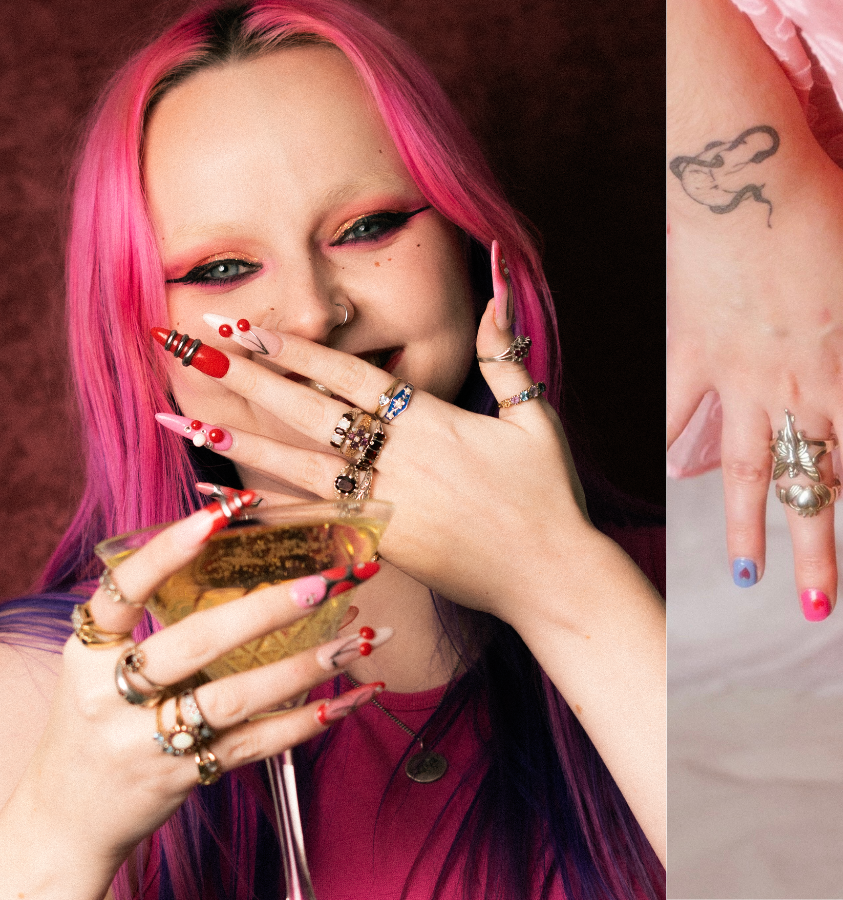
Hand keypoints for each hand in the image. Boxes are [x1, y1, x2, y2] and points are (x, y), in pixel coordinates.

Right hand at [0, 500, 384, 891]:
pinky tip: (348, 699)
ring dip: (302, 668)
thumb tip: (239, 563)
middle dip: (262, 612)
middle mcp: (112, 695)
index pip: (123, 591)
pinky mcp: (185, 774)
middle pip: (193, 644)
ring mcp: (148, 739)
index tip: (220, 513)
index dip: (169, 549)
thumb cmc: (99, 721)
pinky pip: (257, 743)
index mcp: (88, 653)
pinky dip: (307, 721)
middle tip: (321, 585)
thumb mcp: (101, 668)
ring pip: (234, 697)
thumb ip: (151, 625)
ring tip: (355, 641)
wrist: (66, 817)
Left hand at [154, 244, 592, 625]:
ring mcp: (386, 506)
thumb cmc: (549, 493)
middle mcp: (400, 461)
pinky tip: (220, 502)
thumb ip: (502, 354)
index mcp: (433, 422)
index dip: (294, 349)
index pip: (349, 377)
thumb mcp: (535, 415)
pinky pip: (311, 525)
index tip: (245, 325)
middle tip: (190, 350)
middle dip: (246, 379)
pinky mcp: (381, 546)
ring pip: (297, 469)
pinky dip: (264, 514)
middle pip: (308, 414)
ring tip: (180, 421)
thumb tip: (495, 286)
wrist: (550, 574)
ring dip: (235, 443)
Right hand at [666, 148, 842, 617]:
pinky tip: (665, 485)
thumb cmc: (836, 217)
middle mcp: (798, 392)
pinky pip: (680, 409)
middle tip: (817, 609)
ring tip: (749, 575)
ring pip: (747, 468)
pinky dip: (671, 445)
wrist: (750, 179)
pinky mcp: (694, 351)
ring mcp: (741, 378)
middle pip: (810, 487)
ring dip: (749, 526)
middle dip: (816, 553)